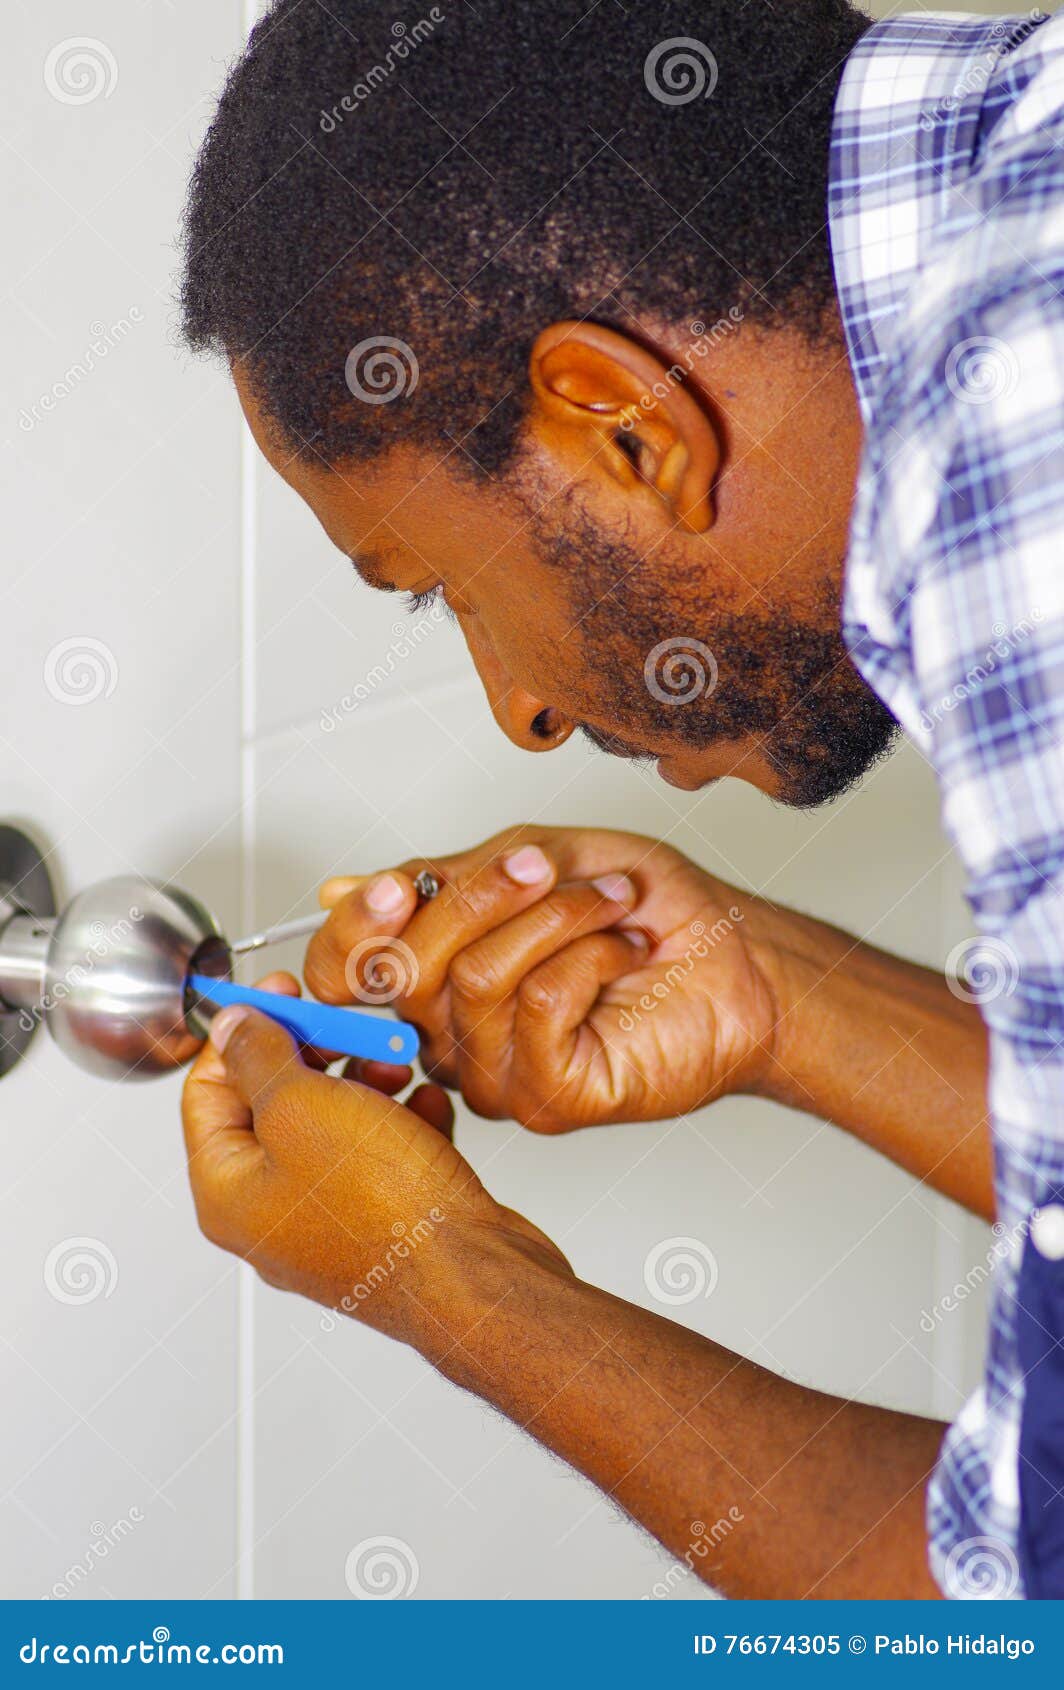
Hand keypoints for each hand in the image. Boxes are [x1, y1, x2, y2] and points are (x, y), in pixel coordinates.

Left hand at [181, 972, 568, 1331]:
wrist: (472, 1273)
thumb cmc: (386, 1213)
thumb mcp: (302, 1106)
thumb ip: (260, 1057)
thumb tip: (235, 1027)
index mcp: (228, 1193)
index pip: (207, 1093)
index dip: (240, 1033)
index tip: (276, 995)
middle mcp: (271, 1213)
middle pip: (272, 1105)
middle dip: (314, 1054)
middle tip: (344, 1024)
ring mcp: (329, 1221)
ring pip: (332, 1126)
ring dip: (363, 1082)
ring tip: (395, 1066)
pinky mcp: (384, 1223)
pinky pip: (380, 1155)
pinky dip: (401, 1122)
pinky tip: (425, 1108)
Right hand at [304, 828, 780, 1132]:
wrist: (741, 960)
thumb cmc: (649, 911)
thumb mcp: (536, 860)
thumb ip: (444, 876)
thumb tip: (345, 889)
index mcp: (438, 981)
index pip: (351, 972)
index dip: (356, 928)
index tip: (396, 885)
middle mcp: (455, 1035)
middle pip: (404, 970)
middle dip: (476, 897)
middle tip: (539, 864)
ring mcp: (499, 1075)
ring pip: (475, 978)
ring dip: (555, 916)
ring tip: (613, 900)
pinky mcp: (551, 1097)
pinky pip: (537, 1006)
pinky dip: (587, 955)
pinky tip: (624, 948)